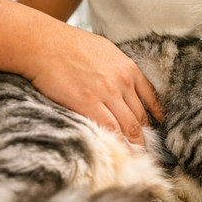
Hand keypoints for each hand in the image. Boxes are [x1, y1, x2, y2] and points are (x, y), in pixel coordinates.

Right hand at [25, 30, 162, 145]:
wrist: (43, 44)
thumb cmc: (69, 45)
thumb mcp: (105, 50)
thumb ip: (118, 68)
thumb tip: (124, 82)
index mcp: (128, 68)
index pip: (150, 98)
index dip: (155, 117)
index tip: (157, 128)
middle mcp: (122, 82)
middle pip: (140, 116)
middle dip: (146, 136)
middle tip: (148, 151)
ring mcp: (107, 94)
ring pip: (129, 126)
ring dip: (134, 144)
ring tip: (137, 157)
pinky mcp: (88, 104)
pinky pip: (109, 129)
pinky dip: (117, 143)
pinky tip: (121, 152)